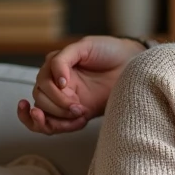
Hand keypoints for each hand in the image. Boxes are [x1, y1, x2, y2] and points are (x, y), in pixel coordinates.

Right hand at [17, 36, 145, 134]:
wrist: (133, 64)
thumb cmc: (109, 51)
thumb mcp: (84, 46)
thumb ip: (62, 59)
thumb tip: (57, 81)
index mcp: (56, 69)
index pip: (40, 84)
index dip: (51, 89)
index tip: (67, 86)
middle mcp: (59, 85)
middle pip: (40, 100)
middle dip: (56, 105)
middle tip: (78, 105)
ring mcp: (68, 100)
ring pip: (44, 116)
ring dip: (56, 119)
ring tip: (78, 113)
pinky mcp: (80, 113)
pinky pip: (58, 126)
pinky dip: (62, 127)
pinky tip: (79, 121)